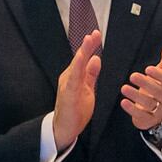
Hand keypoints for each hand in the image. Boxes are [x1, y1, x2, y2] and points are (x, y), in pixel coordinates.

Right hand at [52, 29, 103, 145]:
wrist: (64, 129)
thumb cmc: (75, 110)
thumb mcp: (87, 89)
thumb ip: (91, 74)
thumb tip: (96, 59)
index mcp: (74, 76)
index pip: (83, 58)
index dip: (89, 46)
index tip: (96, 34)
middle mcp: (69, 77)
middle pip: (79, 59)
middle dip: (87, 45)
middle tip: (95, 33)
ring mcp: (67, 85)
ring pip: (76, 66)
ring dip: (83, 53)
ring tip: (88, 41)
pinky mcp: (68, 94)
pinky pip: (74, 79)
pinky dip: (78, 68)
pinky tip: (83, 60)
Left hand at [121, 43, 161, 132]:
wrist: (156, 112)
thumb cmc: (158, 88)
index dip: (160, 75)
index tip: (148, 68)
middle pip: (159, 93)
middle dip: (146, 84)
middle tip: (133, 76)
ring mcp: (159, 112)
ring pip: (149, 104)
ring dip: (136, 96)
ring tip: (124, 88)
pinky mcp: (148, 120)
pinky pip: (141, 116)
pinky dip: (132, 109)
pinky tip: (123, 101)